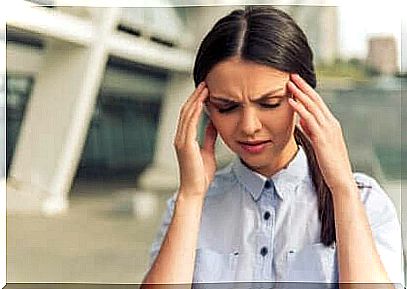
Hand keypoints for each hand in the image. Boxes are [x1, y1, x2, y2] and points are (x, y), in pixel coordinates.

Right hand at [173, 82, 217, 197]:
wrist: (194, 189)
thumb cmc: (200, 175)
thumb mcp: (207, 151)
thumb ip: (209, 137)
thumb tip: (213, 123)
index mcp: (185, 139)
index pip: (189, 115)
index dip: (196, 102)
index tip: (205, 91)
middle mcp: (180, 137)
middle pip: (186, 111)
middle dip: (195, 96)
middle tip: (205, 83)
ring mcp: (181, 140)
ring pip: (187, 114)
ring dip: (196, 99)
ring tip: (205, 87)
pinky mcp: (185, 144)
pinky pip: (190, 123)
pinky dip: (196, 111)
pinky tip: (202, 102)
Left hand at [287, 74, 354, 191]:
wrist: (340, 178)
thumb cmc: (330, 163)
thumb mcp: (319, 143)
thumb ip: (311, 129)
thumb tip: (301, 119)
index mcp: (331, 124)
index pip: (318, 103)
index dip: (307, 91)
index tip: (297, 82)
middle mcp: (331, 123)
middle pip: (316, 100)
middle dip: (304, 86)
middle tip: (292, 75)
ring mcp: (328, 129)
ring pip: (313, 106)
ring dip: (300, 93)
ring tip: (289, 83)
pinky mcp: (322, 138)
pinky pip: (309, 119)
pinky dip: (300, 109)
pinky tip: (291, 101)